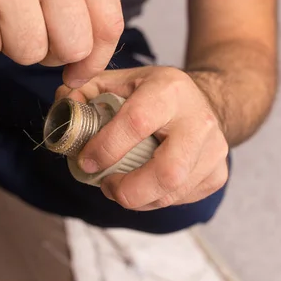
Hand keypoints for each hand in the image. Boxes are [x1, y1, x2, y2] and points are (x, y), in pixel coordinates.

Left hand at [57, 66, 228, 209]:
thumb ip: (86, 91)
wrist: (206, 101)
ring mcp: (214, 150)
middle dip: (128, 190)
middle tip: (107, 186)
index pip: (137, 122)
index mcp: (169, 90)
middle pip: (168, 172)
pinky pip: (181, 199)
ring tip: (119, 188)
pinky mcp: (218, 174)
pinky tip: (144, 186)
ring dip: (138, 199)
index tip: (85, 162)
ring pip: (174, 192)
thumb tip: (62, 107)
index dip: (106, 148)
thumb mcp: (122, 80)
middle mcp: (199, 119)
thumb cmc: (156, 94)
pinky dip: (155, 200)